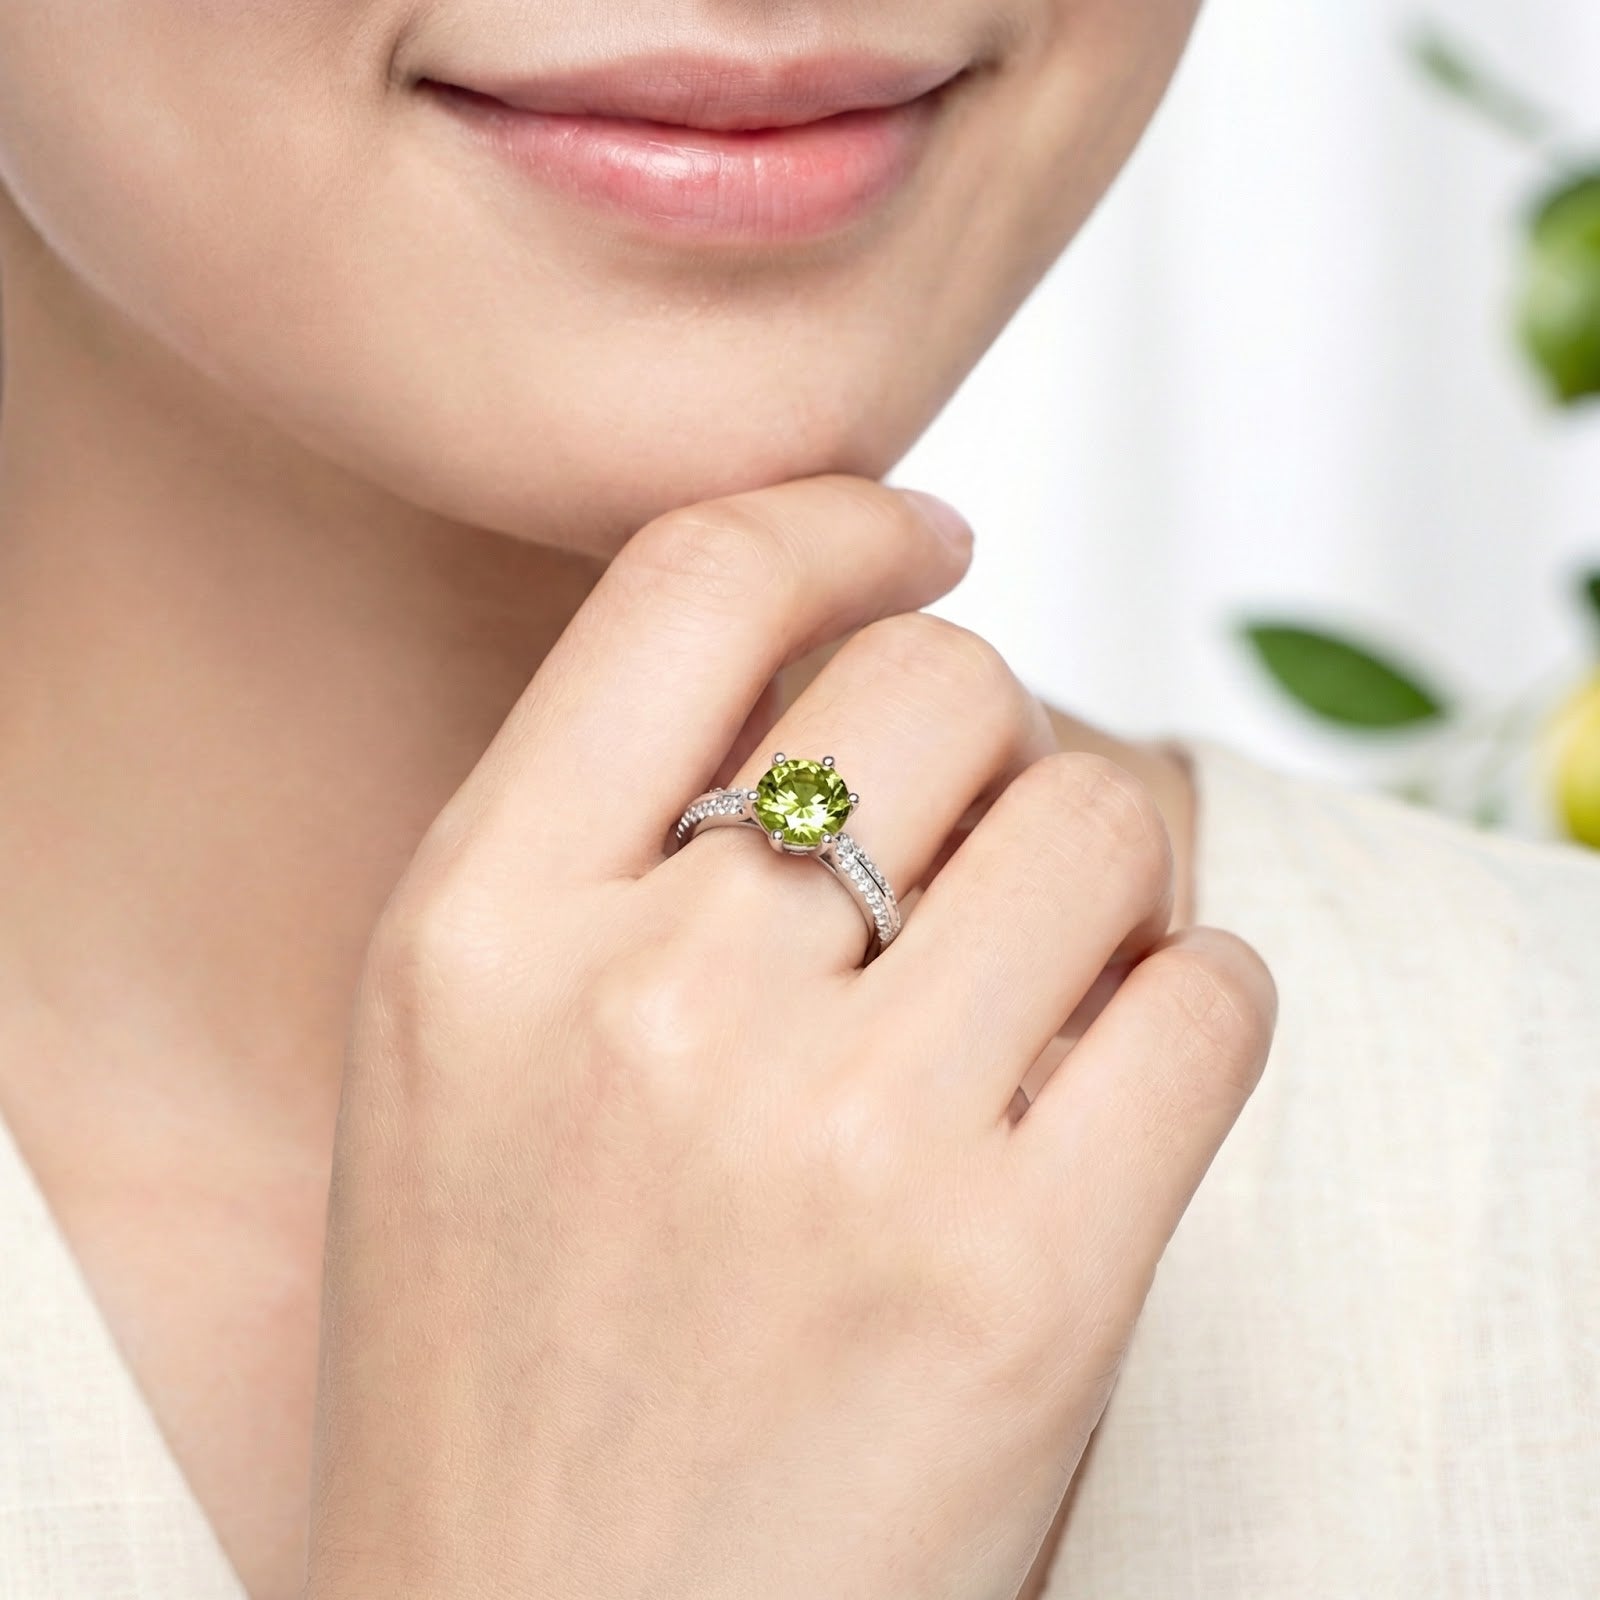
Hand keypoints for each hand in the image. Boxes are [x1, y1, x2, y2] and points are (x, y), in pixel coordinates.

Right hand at [305, 475, 1275, 1599]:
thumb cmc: (503, 1367)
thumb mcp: (458, 1063)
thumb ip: (610, 850)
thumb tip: (852, 683)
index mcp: (474, 932)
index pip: (693, 584)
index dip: (838, 521)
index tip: (920, 540)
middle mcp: (649, 1006)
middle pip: (940, 679)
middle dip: (991, 728)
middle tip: (979, 834)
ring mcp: (841, 1143)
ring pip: (1102, 813)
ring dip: (1106, 867)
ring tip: (1050, 974)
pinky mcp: (1022, 1282)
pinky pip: (1210, 996)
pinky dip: (1195, 1003)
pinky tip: (1117, 1078)